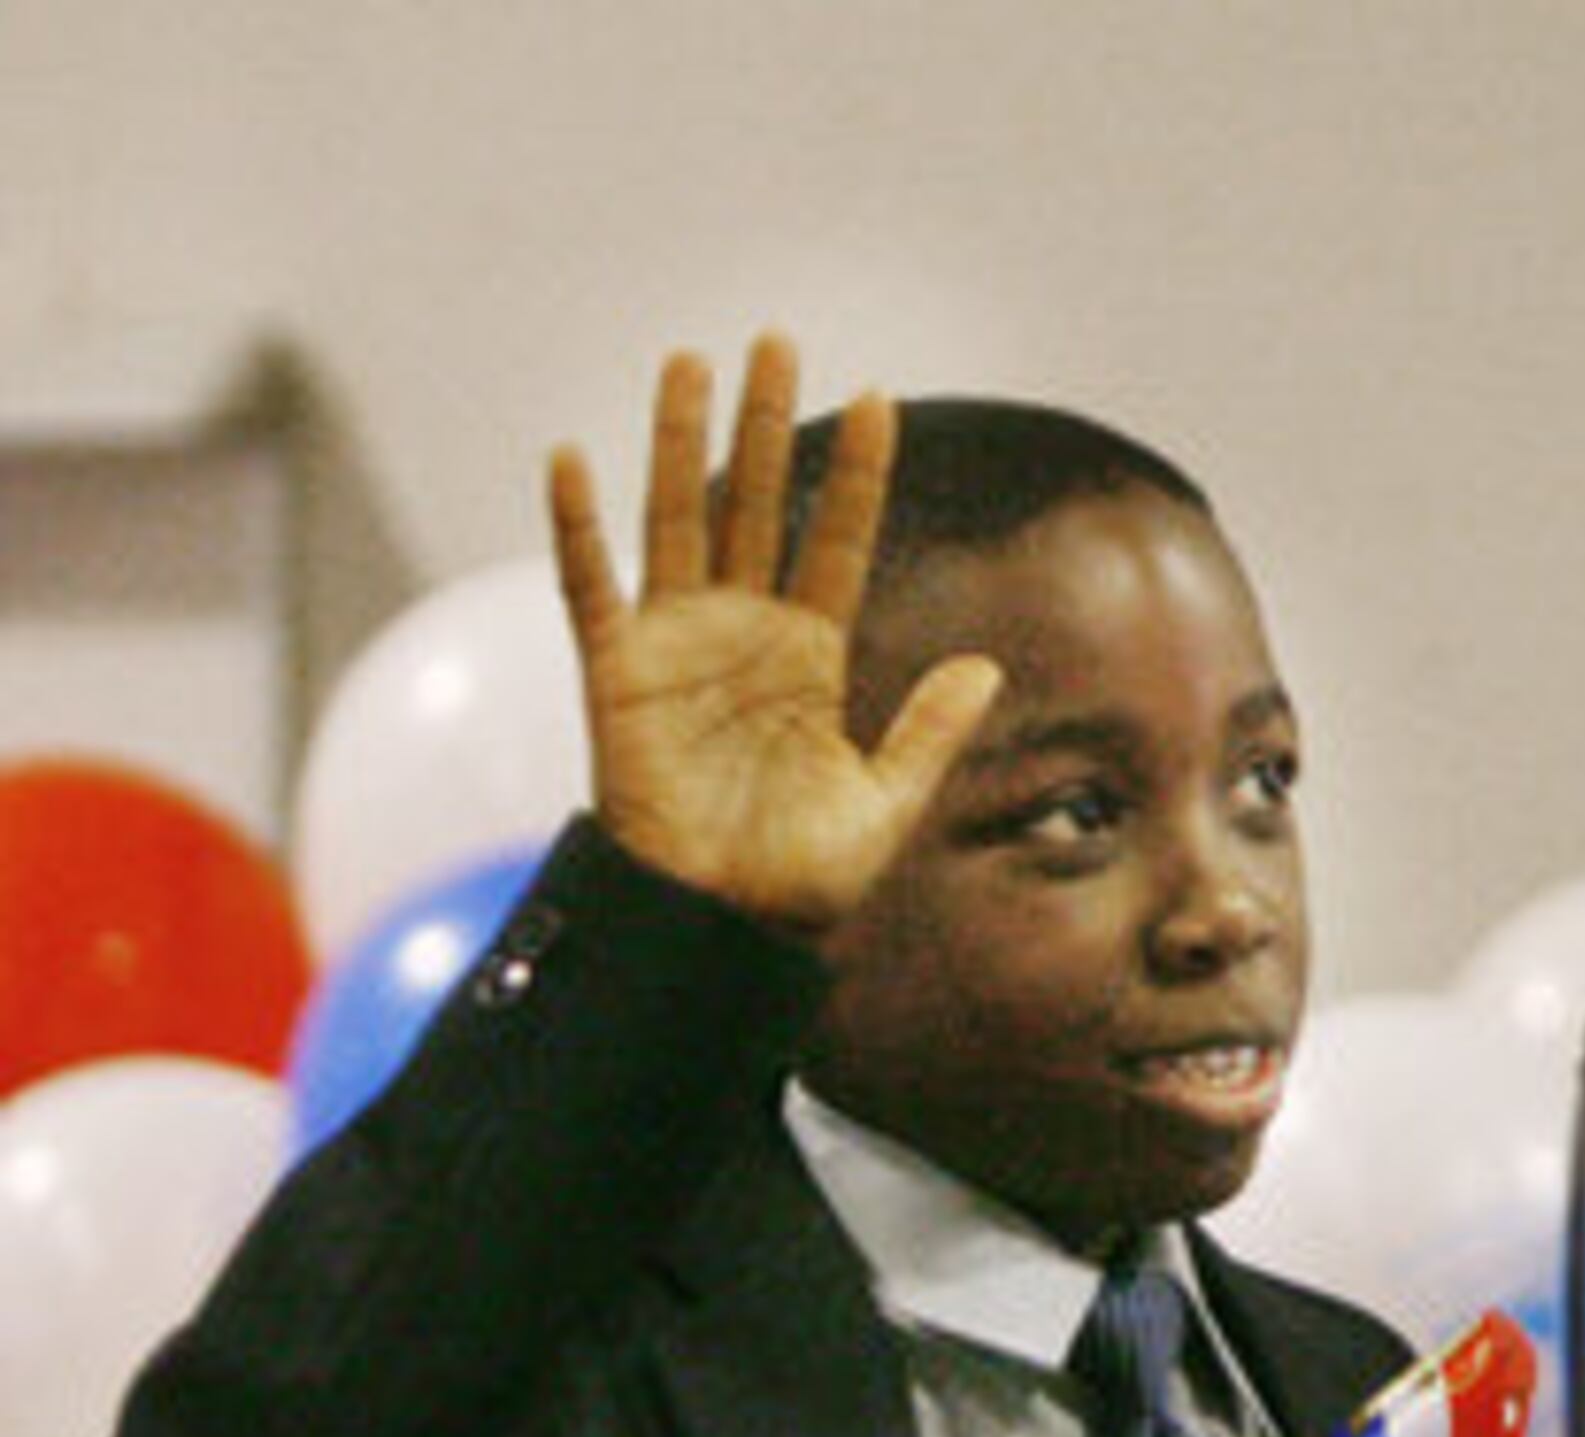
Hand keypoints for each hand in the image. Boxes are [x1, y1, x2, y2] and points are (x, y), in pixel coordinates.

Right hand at [544, 334, 1001, 933]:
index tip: (878, 398)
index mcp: (810, 655)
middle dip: (768, 424)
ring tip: (691, 362)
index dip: (858, 473)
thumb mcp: (886, 801)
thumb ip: (930, 730)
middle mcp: (744, 632)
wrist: (723, 923)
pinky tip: (574, 460)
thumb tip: (987, 666)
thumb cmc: (800, 875)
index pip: (839, 541)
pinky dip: (579, 527)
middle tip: (779, 341)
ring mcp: (677, 644)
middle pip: (759, 505)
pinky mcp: (618, 674)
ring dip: (682, 442)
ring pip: (680, 519)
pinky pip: (591, 587)